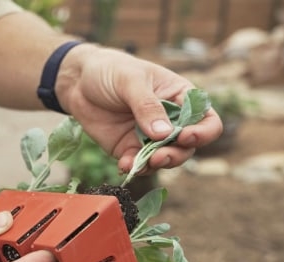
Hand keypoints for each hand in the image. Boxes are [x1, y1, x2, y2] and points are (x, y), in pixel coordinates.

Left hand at [58, 44, 222, 172]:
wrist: (77, 82)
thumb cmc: (110, 71)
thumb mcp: (130, 81)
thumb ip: (147, 106)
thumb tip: (164, 134)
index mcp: (180, 98)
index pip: (206, 120)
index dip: (202, 132)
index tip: (185, 136)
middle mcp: (170, 120)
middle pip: (187, 147)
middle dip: (176, 154)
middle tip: (159, 156)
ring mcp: (150, 137)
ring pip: (165, 159)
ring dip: (157, 164)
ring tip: (144, 162)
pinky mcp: (130, 149)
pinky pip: (139, 164)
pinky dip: (135, 168)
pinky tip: (125, 165)